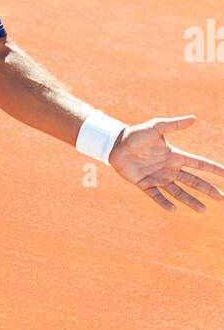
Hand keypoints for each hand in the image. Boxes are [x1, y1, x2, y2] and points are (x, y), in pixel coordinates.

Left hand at [109, 116, 223, 212]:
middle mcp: (170, 169)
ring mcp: (158, 178)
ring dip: (190, 201)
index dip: (212, 169)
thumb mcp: (157, 127)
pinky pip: (157, 196)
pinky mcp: (145, 184)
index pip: (198, 164)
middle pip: (193, 181)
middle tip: (221, 198)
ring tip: (203, 210)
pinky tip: (174, 209)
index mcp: (175, 156)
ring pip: (178, 192)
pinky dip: (165, 203)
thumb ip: (175, 125)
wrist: (117, 144)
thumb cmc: (137, 134)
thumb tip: (194, 118)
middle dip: (207, 189)